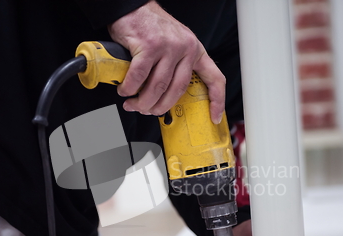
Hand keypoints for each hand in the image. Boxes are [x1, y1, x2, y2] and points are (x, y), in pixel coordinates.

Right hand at [108, 1, 224, 123]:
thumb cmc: (150, 27)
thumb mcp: (174, 45)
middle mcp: (185, 48)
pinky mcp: (149, 46)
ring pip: (157, 87)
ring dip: (142, 101)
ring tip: (133, 104)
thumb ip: (175, 67)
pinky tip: (125, 90)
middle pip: (176, 91)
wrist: (132, 7)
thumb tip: (165, 97)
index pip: (215, 78)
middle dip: (160, 107)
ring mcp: (168, 47)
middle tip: (148, 111)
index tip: (215, 117)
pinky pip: (139, 77)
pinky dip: (130, 88)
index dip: (217, 100)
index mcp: (195, 51)